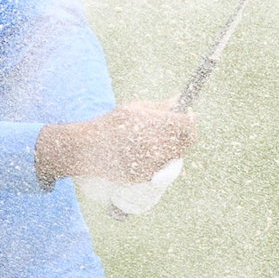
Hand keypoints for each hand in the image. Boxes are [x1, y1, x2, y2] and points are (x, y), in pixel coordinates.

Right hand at [36, 100, 195, 187]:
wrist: (88, 149)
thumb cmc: (111, 124)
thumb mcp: (133, 108)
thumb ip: (159, 106)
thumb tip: (179, 101)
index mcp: (152, 124)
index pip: (186, 124)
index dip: (190, 119)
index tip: (188, 115)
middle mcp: (154, 145)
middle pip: (185, 142)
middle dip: (184, 134)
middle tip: (177, 128)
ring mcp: (150, 163)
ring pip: (175, 155)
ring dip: (172, 147)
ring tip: (155, 138)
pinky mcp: (144, 176)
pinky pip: (161, 167)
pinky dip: (158, 159)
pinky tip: (143, 151)